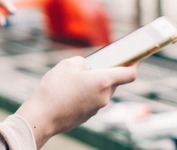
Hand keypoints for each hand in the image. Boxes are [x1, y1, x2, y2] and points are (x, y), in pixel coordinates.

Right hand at [16, 56, 137, 147]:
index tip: (135, 58)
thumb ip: (83, 62)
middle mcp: (104, 96)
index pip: (129, 74)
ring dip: (94, 84)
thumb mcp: (68, 65)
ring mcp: (96, 108)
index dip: (134, 64)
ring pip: (102, 92)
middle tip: (93, 65)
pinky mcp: (87, 116)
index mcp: (103, 81)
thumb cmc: (54, 89)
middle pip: (114, 82)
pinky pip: (92, 101)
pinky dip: (87, 94)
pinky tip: (70, 92)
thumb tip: (88, 67)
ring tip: (75, 79)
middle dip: (106, 72)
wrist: (41, 117)